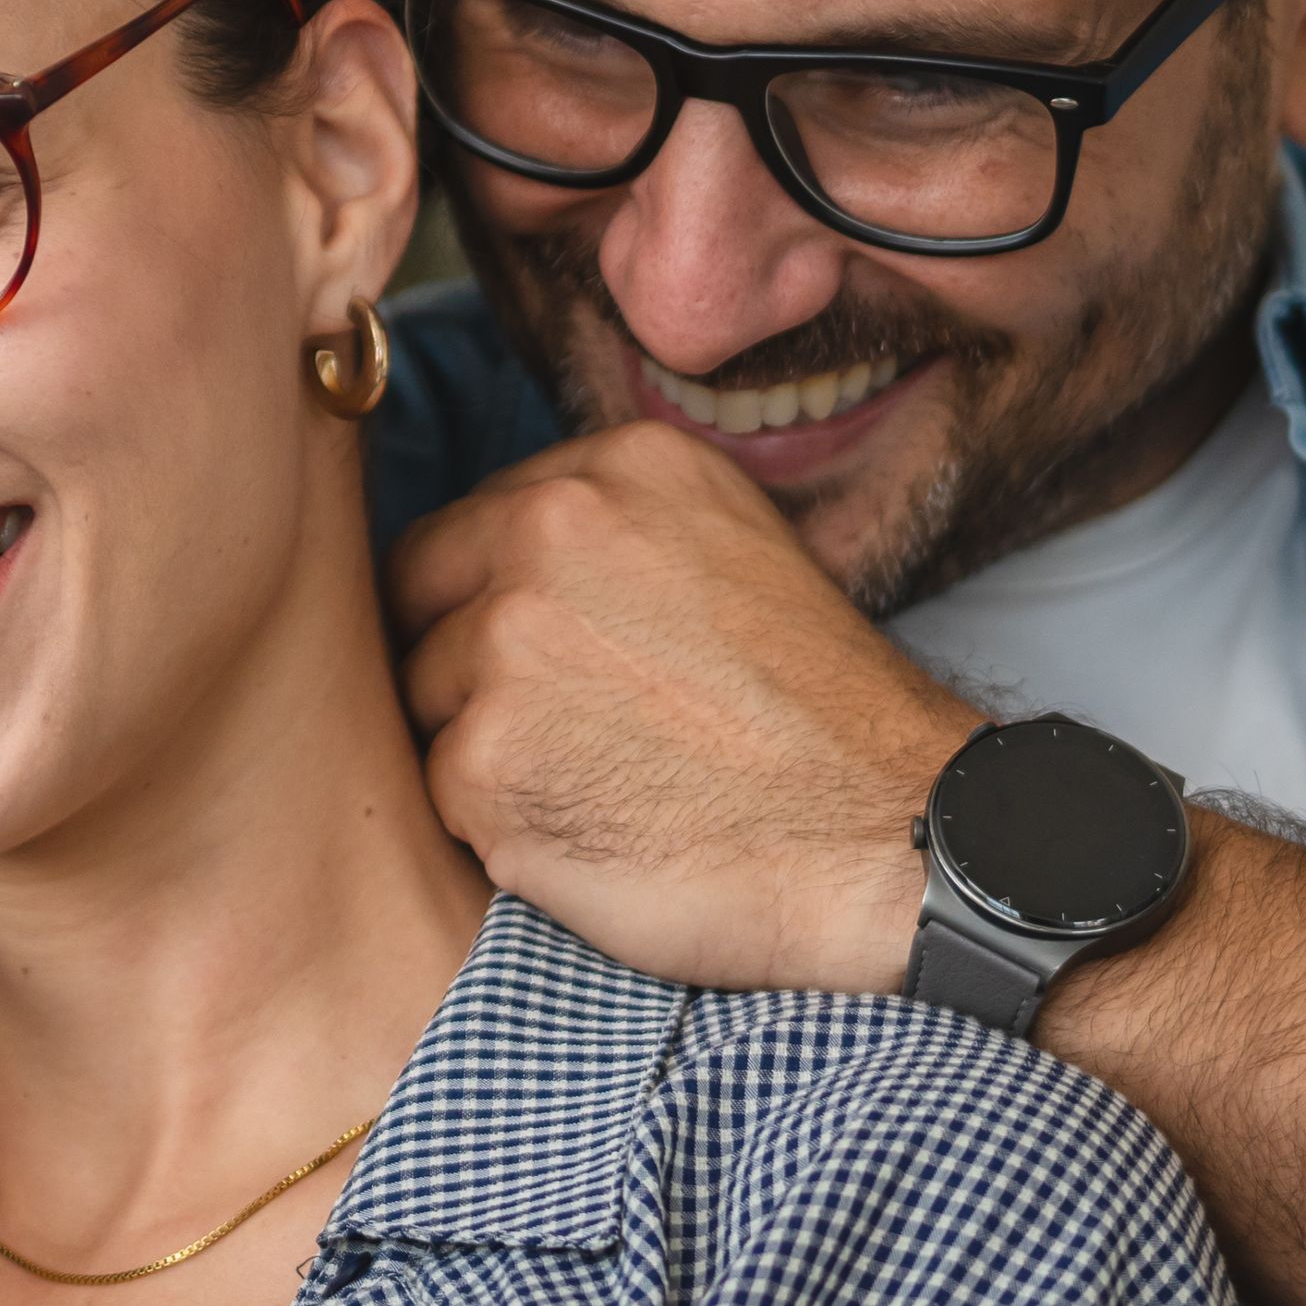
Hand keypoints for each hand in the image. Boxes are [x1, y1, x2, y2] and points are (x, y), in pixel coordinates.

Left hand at [389, 423, 973, 992]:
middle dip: (462, 666)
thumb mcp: (732, 550)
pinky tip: (590, 831)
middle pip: (419, 604)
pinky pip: (440, 792)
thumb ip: (610, 532)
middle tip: (557, 731)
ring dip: (482, 750)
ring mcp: (507, 646)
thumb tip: (494, 555)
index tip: (544, 661)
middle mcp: (548, 533)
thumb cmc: (820, 718)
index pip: (462, 530)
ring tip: (596, 782)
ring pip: (424, 701)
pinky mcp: (485, 761)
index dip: (485, 605)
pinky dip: (495, 824)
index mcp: (613, 470)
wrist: (885, 836)